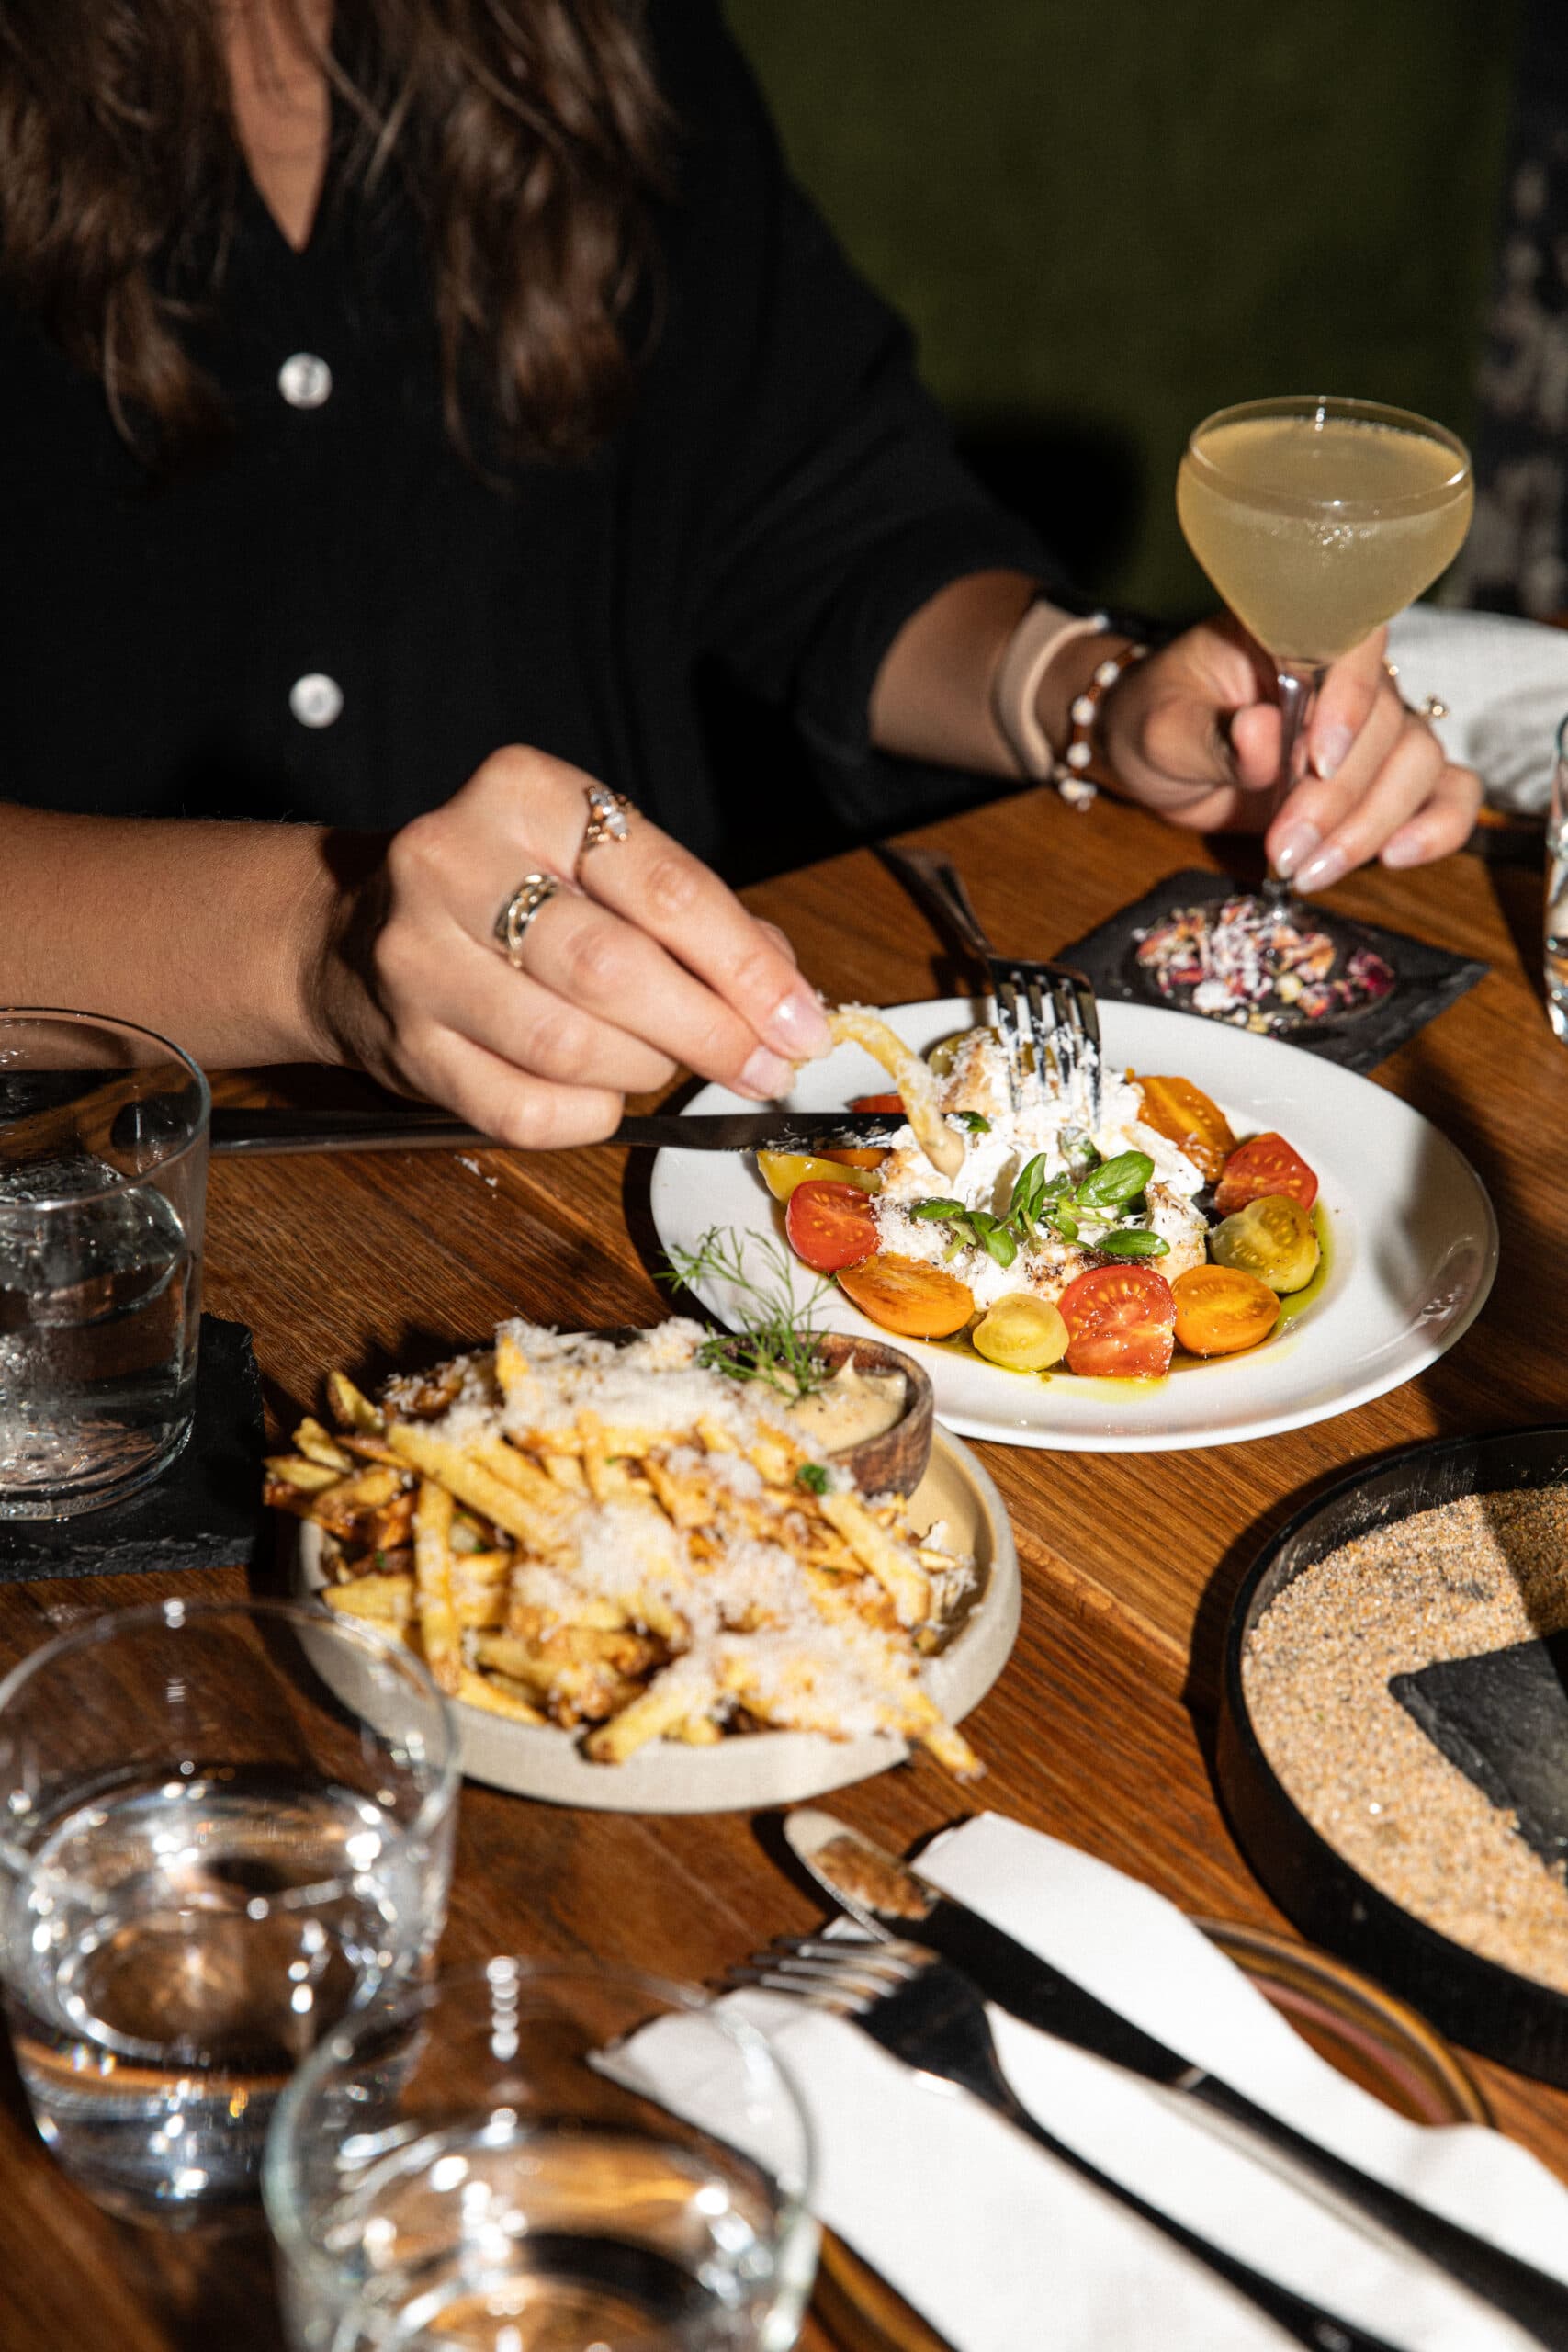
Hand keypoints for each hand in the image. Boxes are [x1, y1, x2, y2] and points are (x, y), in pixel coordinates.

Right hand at [311, 746, 829, 1146]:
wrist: (351, 937)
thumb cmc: (511, 898)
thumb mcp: (599, 868)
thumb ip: (697, 917)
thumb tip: (786, 996)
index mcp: (525, 794)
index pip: (664, 886)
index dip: (745, 966)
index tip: (800, 1022)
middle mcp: (454, 861)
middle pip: (614, 970)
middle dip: (710, 1031)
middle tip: (764, 1067)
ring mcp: (418, 958)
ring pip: (570, 1047)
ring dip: (646, 1070)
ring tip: (666, 1063)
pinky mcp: (406, 1046)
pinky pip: (527, 1111)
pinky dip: (590, 1115)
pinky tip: (602, 1092)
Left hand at [1099, 616, 1481, 891]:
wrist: (1158, 760)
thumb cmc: (1157, 724)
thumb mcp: (1163, 729)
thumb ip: (1212, 737)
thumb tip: (1259, 733)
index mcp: (1292, 636)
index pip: (1354, 644)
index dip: (1350, 701)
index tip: (1316, 762)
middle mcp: (1347, 677)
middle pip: (1388, 725)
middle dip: (1338, 799)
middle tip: (1285, 849)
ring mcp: (1374, 729)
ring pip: (1419, 764)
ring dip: (1370, 826)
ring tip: (1307, 870)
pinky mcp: (1385, 780)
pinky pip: (1447, 793)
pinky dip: (1437, 827)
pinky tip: (1394, 858)